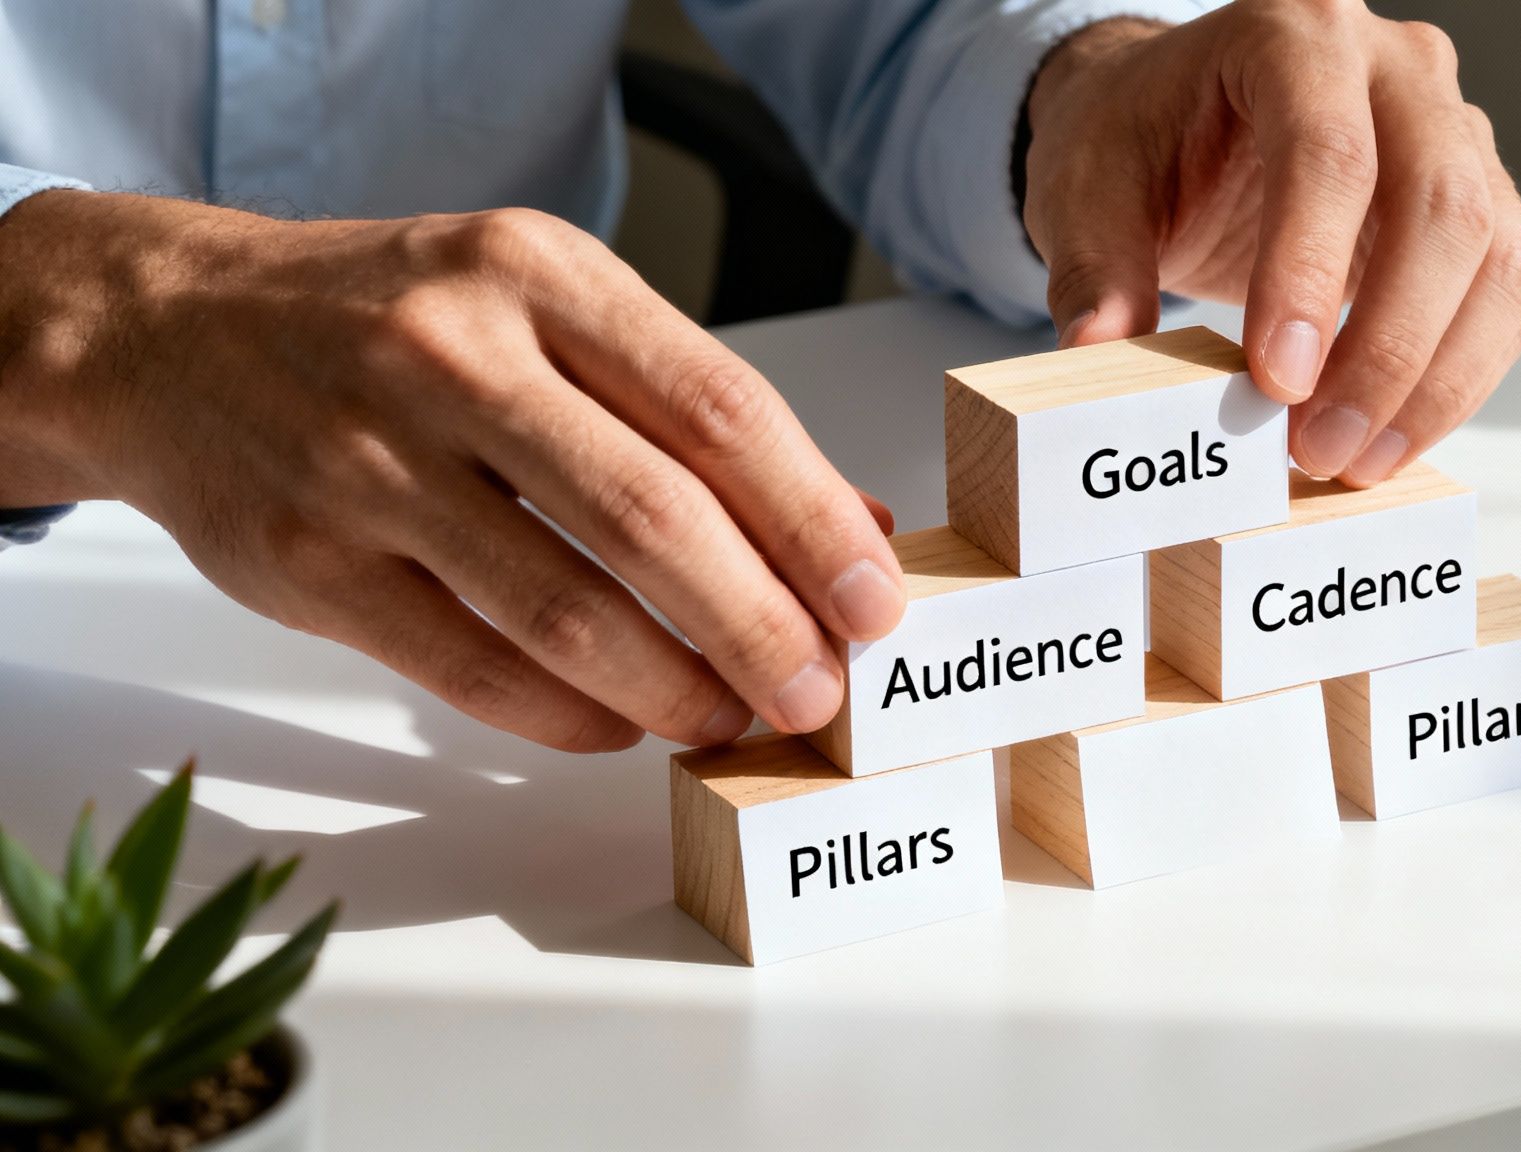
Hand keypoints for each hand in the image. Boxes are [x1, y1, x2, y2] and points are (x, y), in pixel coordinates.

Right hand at [0, 191, 906, 750]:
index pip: (719, 408)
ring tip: (732, 715)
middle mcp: (451, 354)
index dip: (812, 521)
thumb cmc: (394, 320)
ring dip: (672, 685)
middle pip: (652, 518)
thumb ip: (690, 409)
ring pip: (561, 609)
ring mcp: (366, 460)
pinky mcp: (304, 561)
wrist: (170, 331)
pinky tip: (621, 724)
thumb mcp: (545, 307)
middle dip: (761, 626)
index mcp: (538, 274)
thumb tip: (849, 524)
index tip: (874, 602)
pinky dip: (566, 715)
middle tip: (818, 690)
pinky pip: (468, 667)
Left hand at [1021, 2, 1520, 485]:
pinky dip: (1458, 378)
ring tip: (1357, 461)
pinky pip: (1503, 295)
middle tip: (1321, 446)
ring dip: (1436, 378)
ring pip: (1494, 255)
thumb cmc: (1138, 139)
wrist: (1172, 120)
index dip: (1309, 273)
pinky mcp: (1479, 203)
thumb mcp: (1084, 191)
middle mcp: (1395, 68)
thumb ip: (1095, 270)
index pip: (1328, 151)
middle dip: (1389, 346)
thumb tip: (1100, 355)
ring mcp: (1453, 131)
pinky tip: (1393, 436)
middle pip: (1440, 204)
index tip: (1278, 382)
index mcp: (1293, 32)